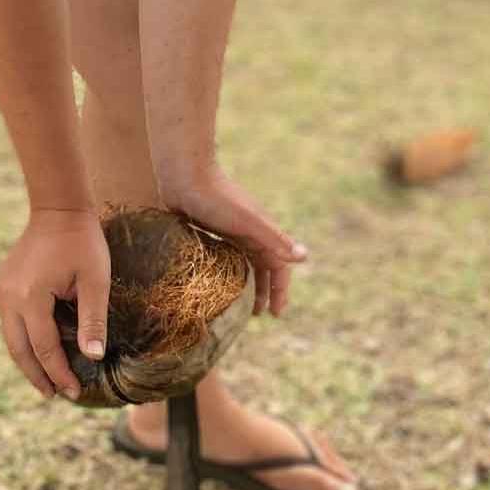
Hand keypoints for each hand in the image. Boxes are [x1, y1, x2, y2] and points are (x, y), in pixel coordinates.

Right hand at [0, 209, 110, 399]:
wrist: (58, 209)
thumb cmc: (82, 242)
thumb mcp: (95, 280)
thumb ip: (93, 320)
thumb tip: (92, 358)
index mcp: (30, 297)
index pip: (44, 348)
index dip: (59, 373)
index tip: (73, 393)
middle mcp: (8, 298)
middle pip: (20, 350)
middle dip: (38, 376)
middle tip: (55, 396)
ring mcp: (1, 291)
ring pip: (11, 339)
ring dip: (28, 361)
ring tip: (46, 381)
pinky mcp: (1, 285)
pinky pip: (10, 322)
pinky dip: (23, 341)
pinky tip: (38, 350)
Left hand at [160, 166, 307, 315]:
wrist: (184, 174)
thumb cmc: (217, 198)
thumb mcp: (248, 222)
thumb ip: (274, 239)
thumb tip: (304, 258)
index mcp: (261, 231)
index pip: (278, 266)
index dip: (280, 289)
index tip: (276, 314)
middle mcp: (249, 231)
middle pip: (263, 265)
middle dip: (266, 290)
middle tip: (261, 315)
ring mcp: (230, 229)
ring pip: (245, 261)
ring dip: (248, 282)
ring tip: (242, 304)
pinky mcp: (210, 228)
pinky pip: (226, 254)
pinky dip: (230, 269)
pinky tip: (219, 280)